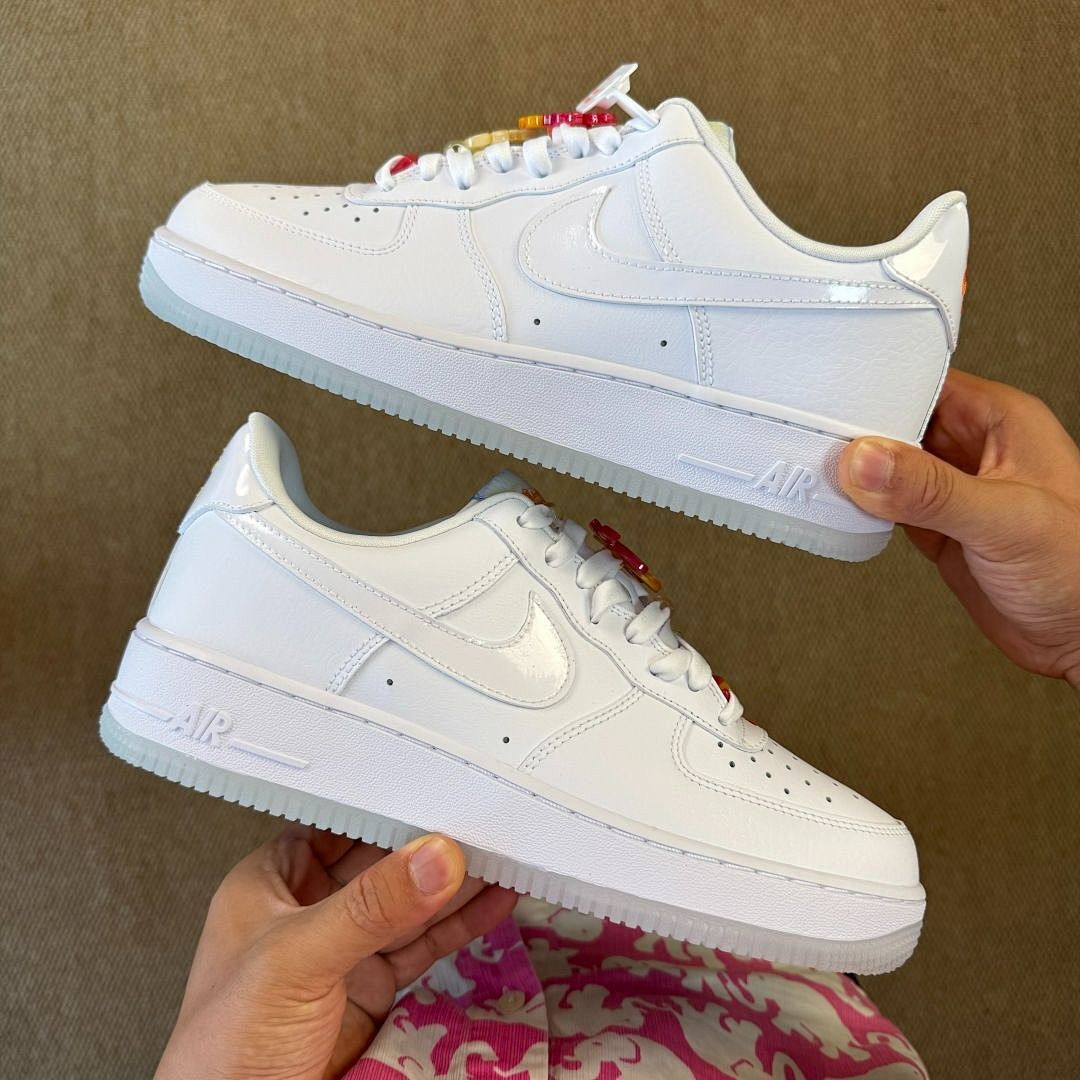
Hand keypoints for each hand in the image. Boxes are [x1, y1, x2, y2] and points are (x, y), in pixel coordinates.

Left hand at [156, 826, 516, 1079]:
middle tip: (484, 826)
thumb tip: (431, 858)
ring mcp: (344, 953)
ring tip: (502, 858)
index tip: (438, 793)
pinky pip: (423, 947)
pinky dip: (459, 927)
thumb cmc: (223, 1049)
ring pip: (410, 906)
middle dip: (432, 847)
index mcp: (271, 884)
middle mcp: (309, 912)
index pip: (337, 828)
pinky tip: (489, 905)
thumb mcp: (297, 959)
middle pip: (382, 864)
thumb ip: (368, 907)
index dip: (385, 809)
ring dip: (455, 886)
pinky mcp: (373, 990)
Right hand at [839, 369, 1079, 687]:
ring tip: (815, 467)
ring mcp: (954, 490)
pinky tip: (841, 504)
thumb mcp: (1005, 520)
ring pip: (889, 463)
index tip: (834, 396)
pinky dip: (860, 505)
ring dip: (856, 469)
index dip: (881, 384)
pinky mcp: (938, 528)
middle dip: (858, 428)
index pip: (927, 382)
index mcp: (1002, 422)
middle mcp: (976, 449)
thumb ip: (931, 490)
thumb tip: (866, 459)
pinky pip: (887, 504)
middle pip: (900, 419)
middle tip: (812, 434)